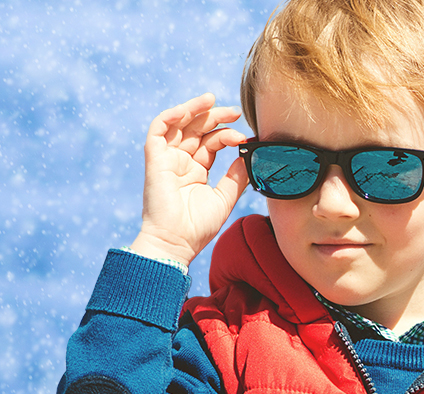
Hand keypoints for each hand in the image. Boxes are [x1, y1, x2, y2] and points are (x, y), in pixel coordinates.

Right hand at [130, 93, 248, 265]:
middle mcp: (181, 162)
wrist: (176, 243)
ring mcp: (167, 160)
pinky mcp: (154, 160)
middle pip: (196, 130)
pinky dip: (170, 116)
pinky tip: (188, 109)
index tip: (245, 137)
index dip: (227, 135)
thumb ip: (236, 177)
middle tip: (235, 112)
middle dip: (214, 117)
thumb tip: (250, 156)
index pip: (212, 143)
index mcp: (196, 171)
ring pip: (178, 125)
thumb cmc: (198, 228)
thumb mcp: (225, 198)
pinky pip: (157, 130)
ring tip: (212, 100)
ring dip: (194, 110)